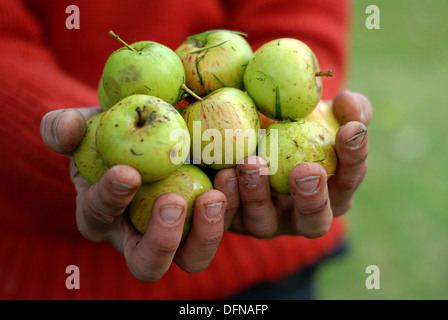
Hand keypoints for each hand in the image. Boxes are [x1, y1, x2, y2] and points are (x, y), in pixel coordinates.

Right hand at [40, 107, 226, 281]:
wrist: (158, 131)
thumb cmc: (118, 133)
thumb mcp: (90, 124)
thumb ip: (66, 127)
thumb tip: (63, 132)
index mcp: (103, 214)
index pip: (100, 215)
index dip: (110, 198)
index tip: (129, 172)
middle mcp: (141, 235)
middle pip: (149, 264)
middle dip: (162, 239)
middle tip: (177, 200)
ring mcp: (182, 232)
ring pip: (195, 256)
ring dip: (211, 226)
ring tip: (224, 180)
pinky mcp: (215, 218)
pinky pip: (233, 225)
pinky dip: (244, 200)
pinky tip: (248, 165)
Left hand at [213, 90, 371, 237]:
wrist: (244, 141)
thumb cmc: (294, 130)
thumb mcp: (321, 115)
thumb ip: (343, 109)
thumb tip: (350, 102)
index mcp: (331, 192)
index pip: (350, 179)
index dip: (355, 157)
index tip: (350, 129)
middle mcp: (300, 216)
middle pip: (314, 221)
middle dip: (313, 198)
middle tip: (307, 170)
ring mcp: (266, 221)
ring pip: (264, 222)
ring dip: (258, 195)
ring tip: (252, 162)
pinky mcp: (233, 221)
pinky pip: (228, 218)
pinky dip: (225, 198)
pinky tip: (223, 173)